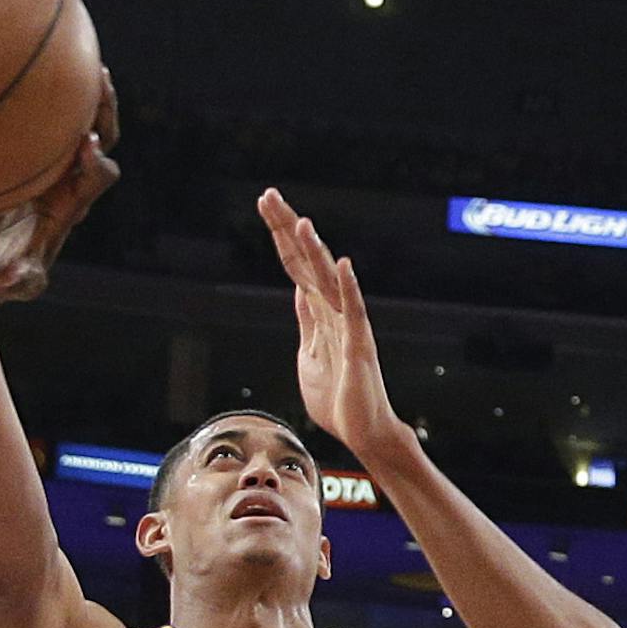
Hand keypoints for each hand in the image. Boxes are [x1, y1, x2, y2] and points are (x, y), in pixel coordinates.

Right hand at [0, 72, 121, 304]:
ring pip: (83, 121)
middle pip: (103, 139)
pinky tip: (31, 59)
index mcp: (68, 206)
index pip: (96, 178)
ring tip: (81, 55)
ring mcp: (54, 164)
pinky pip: (50, 115)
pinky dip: (51, 91)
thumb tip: (24, 277)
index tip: (86, 142)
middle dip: (104, 112)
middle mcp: (69, 181)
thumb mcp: (3, 281)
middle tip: (97, 80)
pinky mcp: (34, 151)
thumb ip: (17, 280)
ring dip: (86, 93)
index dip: (95, 160)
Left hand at [257, 188, 414, 467]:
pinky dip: (349, 288)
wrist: (362, 432)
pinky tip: (344, 265)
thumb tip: (299, 291)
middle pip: (307, 261)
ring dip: (315, 251)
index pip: (295, 265)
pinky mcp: (359, 346)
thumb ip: (306, 320)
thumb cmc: (337, 398)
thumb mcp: (309, 353)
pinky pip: (355, 313)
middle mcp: (333, 311)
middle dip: (287, 228)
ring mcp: (348, 326)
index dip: (279, 234)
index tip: (264, 204)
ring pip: (329, 280)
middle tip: (268, 195)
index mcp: (318, 312)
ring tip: (300, 222)